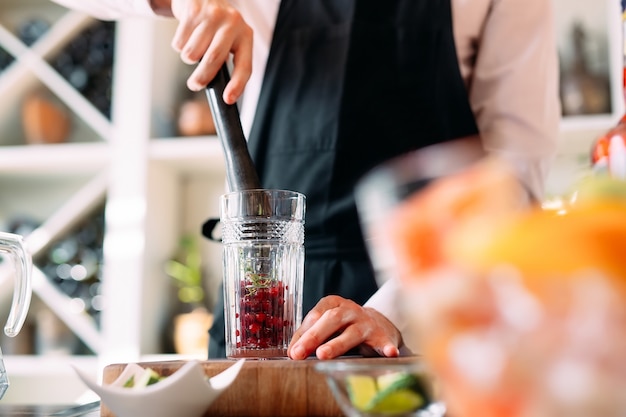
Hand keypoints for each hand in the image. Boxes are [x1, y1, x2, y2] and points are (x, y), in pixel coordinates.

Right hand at [169, 0, 252, 102]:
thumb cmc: (216, 26)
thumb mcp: (229, 39)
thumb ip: (226, 59)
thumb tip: (219, 91)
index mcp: (245, 35)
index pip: (245, 66)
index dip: (237, 85)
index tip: (228, 99)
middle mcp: (232, 23)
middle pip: (214, 59)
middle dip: (202, 78)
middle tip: (195, 85)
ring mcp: (213, 15)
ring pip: (193, 53)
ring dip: (188, 58)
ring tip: (192, 50)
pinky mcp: (193, 11)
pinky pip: (180, 42)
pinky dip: (179, 46)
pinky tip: (186, 36)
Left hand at [287, 295, 402, 359]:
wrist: (378, 323)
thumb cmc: (345, 325)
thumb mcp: (328, 323)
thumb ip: (311, 334)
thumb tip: (292, 352)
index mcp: (334, 304)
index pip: (315, 315)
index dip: (302, 333)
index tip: (292, 351)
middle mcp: (350, 311)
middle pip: (331, 320)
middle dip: (313, 336)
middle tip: (299, 353)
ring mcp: (367, 323)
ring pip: (351, 333)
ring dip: (336, 344)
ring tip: (322, 355)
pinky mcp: (382, 336)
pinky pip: (385, 342)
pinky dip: (387, 347)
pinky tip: (390, 353)